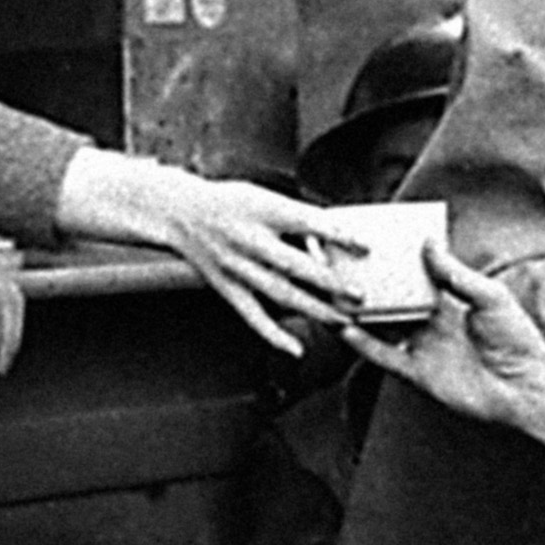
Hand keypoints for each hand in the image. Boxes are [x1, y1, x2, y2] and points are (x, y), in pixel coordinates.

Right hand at [54, 150, 358, 357]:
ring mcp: (236, 266)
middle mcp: (249, 239)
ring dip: (314, 310)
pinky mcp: (226, 287)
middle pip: (296, 265)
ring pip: (280, 294)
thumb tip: (335, 242)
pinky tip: (296, 348)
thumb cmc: (230, 202)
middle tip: (360, 296)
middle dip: (331, 283)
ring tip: (342, 320)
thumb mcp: (264, 196)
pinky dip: (274, 335)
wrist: (178, 211)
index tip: (365, 248)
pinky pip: (252, 316)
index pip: (308, 223)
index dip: (339, 236)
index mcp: (263, 209)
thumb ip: (297, 218)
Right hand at [342, 242, 544, 467]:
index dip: (395, 262)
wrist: (524, 386)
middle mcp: (432, 323)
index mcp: (451, 301)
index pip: (415, 277)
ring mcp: (423, 347)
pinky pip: (384, 356)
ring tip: (334, 294)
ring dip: (360, 313)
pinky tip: (345, 329)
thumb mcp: (489, 296)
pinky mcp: (418, 372)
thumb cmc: (517, 339)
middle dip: (370, 285)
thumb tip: (429, 244)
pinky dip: (364, 344)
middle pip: (393, 300)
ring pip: (382, 326)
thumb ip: (455, 273)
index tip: (374, 244)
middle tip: (344, 266)